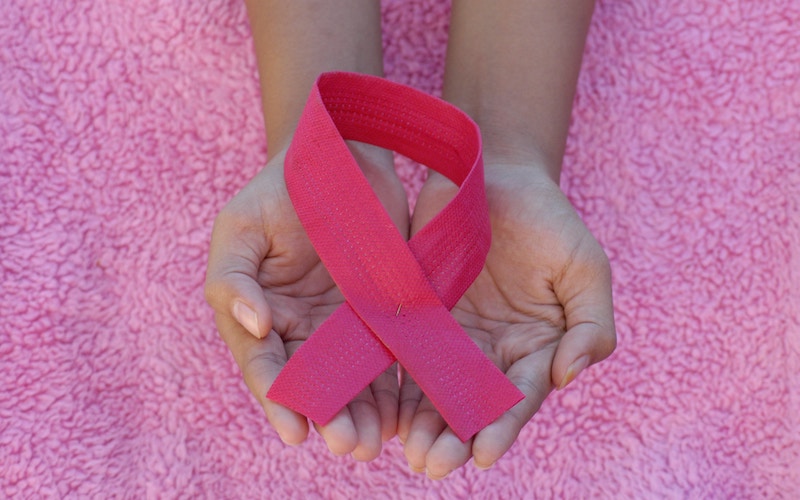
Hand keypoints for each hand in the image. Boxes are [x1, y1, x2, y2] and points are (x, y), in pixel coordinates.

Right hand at [204, 142, 408, 460]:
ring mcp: (342, 324)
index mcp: (259, 314)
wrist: (341, 156)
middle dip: (329, 417)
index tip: (296, 432)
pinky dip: (394, 386)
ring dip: (363, 414)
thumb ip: (234, 279)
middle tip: (349, 445)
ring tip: (377, 442)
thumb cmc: (280, 190)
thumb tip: (256, 328)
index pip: (265, 365)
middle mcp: (300, 328)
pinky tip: (406, 412)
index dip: (278, 400)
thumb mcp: (241, 228)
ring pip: (352, 380)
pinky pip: (387, 355)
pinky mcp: (382, 312)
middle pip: (312, 385)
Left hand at [398, 164, 616, 477]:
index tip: (484, 454)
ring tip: (408, 453)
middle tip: (433, 465)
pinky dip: (392, 385)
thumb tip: (570, 375)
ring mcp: (451, 337)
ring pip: (433, 391)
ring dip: (421, 425)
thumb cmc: (547, 220)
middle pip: (472, 406)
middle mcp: (491, 353)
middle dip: (454, 438)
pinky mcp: (416, 315)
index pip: (519, 397)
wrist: (494, 176)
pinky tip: (381, 410)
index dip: (503, 426)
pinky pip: (401, 354)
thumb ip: (591, 323)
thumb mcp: (584, 266)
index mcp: (535, 348)